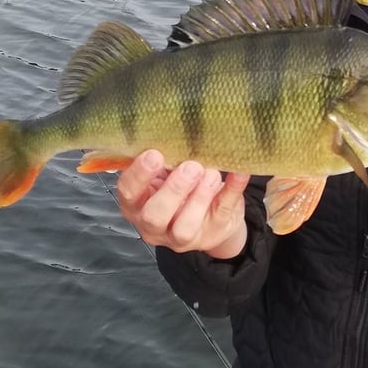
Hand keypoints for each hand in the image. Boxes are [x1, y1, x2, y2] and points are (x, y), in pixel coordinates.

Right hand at [117, 151, 249, 258]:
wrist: (210, 216)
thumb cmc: (178, 188)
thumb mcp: (163, 174)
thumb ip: (161, 161)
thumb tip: (169, 131)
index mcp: (136, 205)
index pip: (128, 194)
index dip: (139, 175)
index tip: (155, 154)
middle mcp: (154, 226)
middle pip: (154, 216)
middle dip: (172, 190)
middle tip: (190, 167)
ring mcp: (183, 236)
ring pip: (184, 228)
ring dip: (199, 197)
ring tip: (210, 173)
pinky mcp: (213, 231)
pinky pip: (223, 211)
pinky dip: (232, 189)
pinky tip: (239, 171)